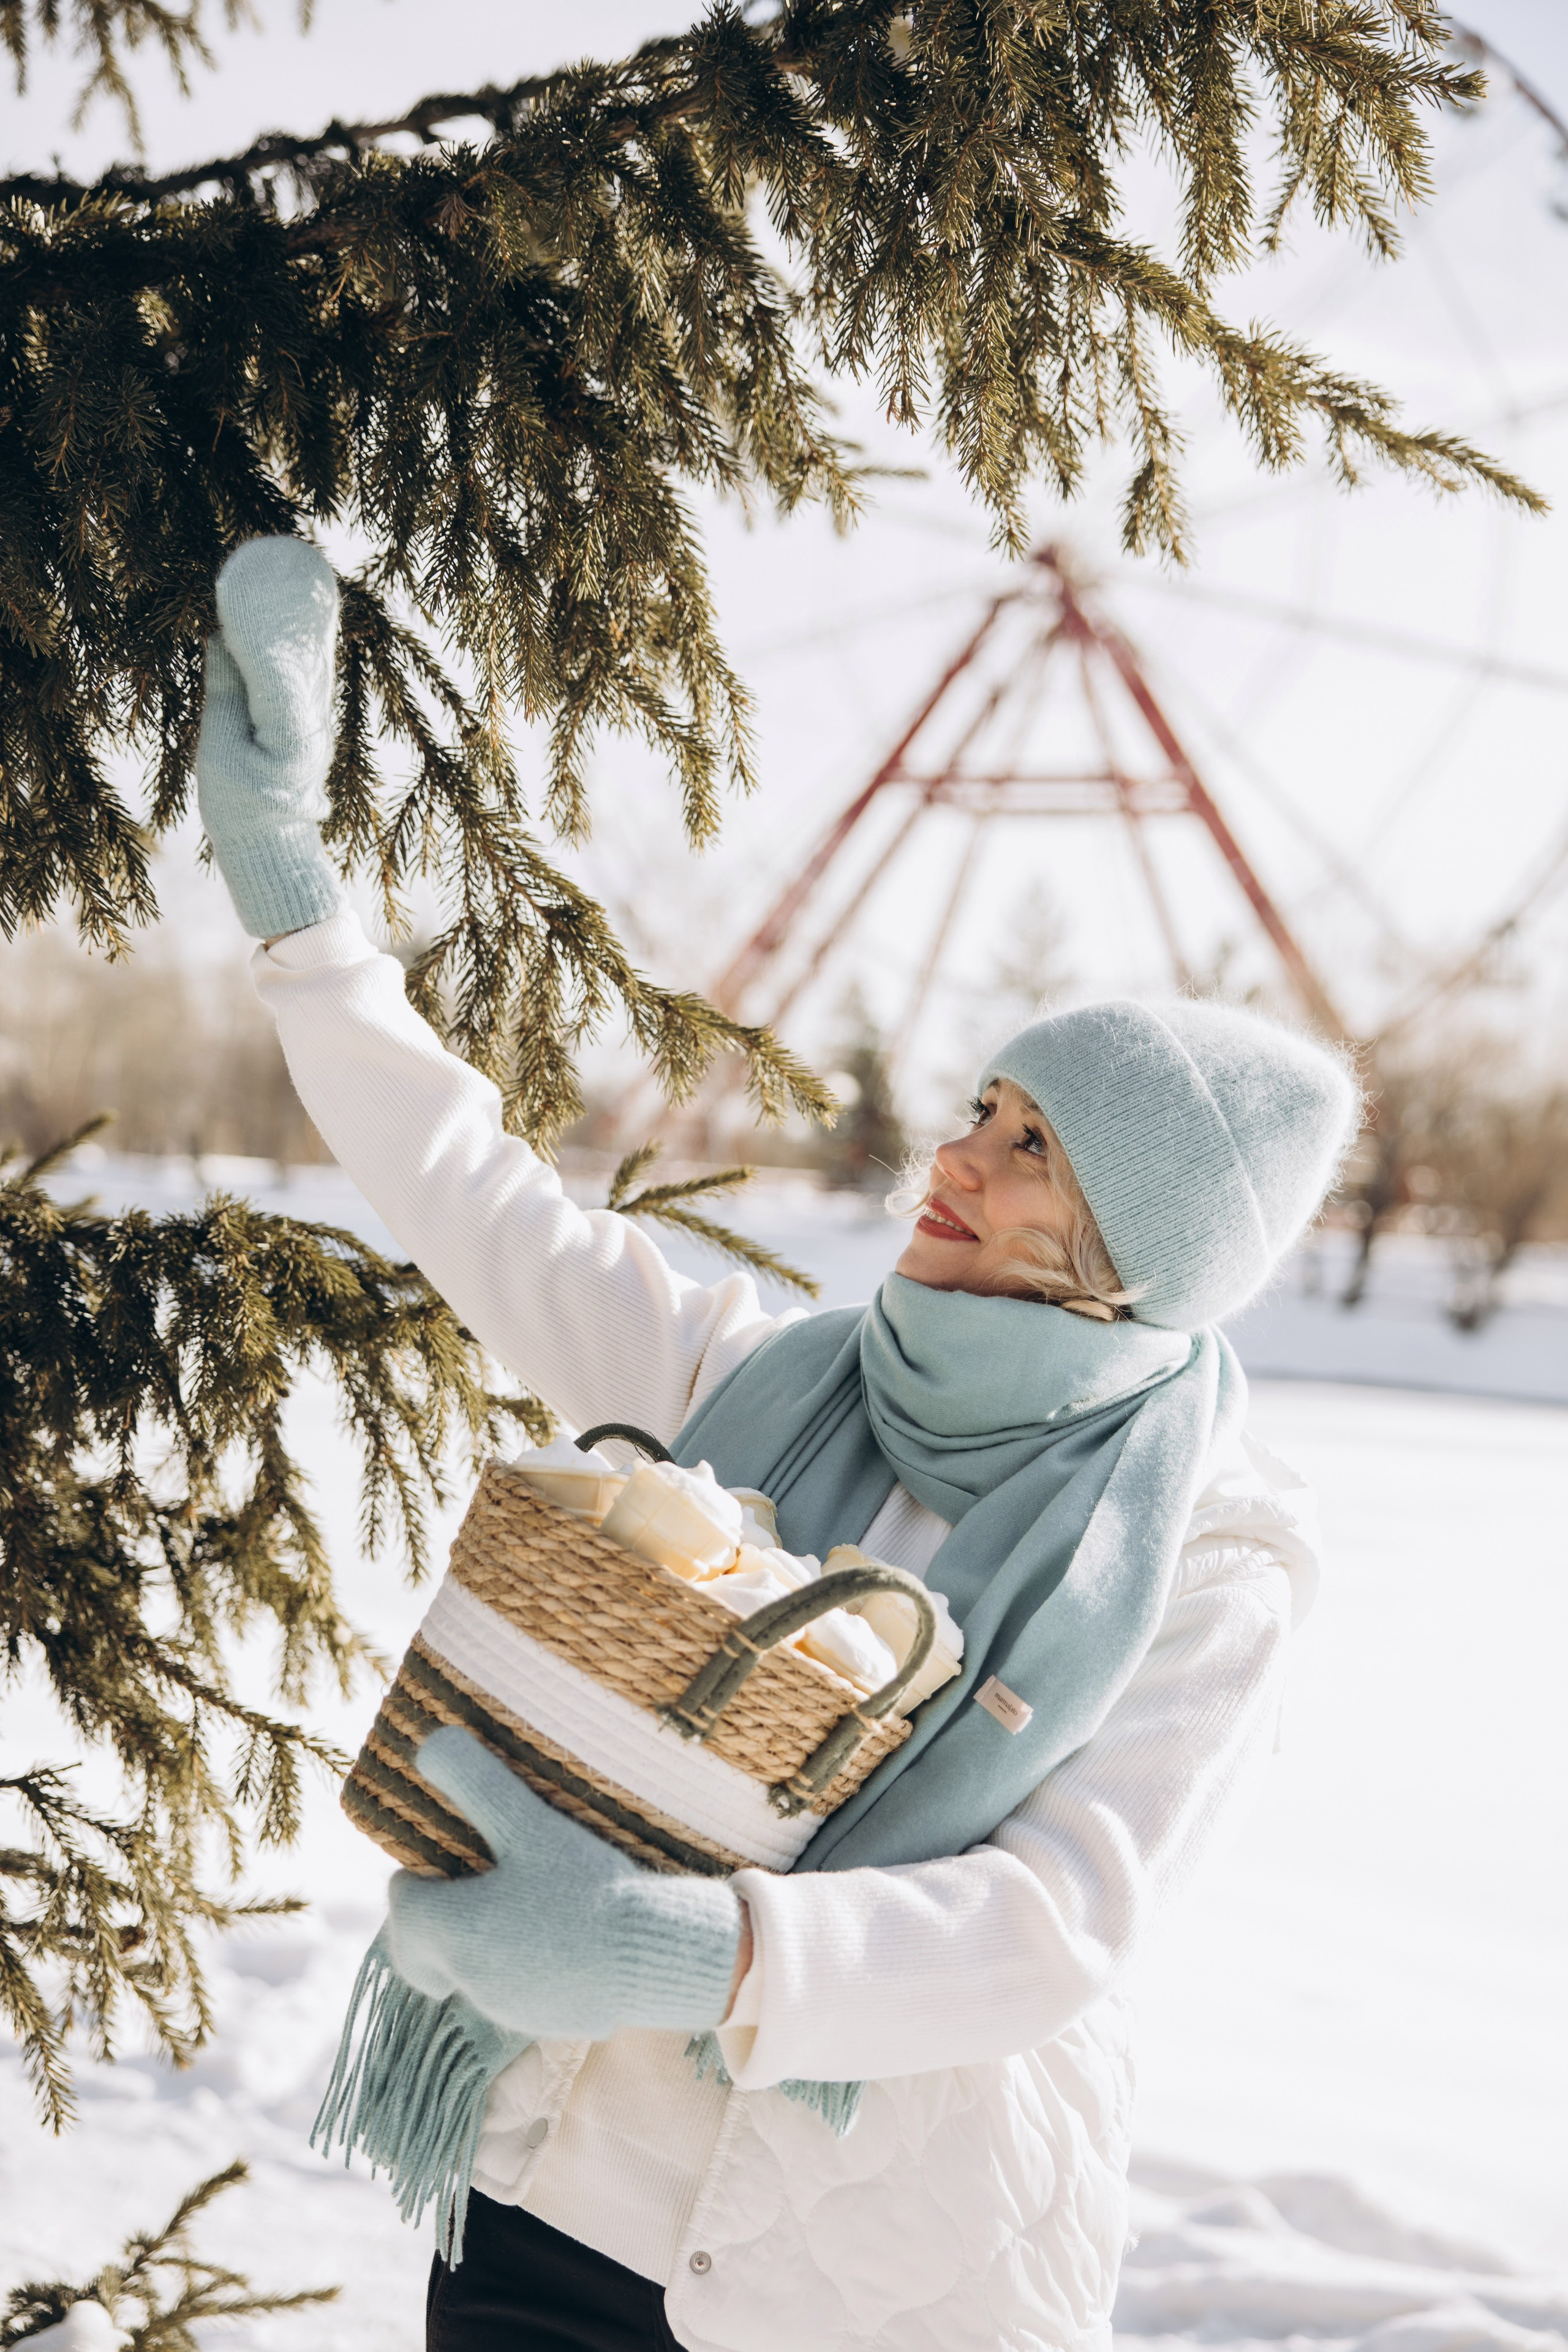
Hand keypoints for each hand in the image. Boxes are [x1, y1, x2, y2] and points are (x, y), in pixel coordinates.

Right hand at [195, 537, 343, 939]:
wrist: (271, 848)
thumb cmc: (243, 809)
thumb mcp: (220, 751)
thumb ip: (225, 693)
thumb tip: (221, 640)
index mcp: (291, 729)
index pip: (279, 663)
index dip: (263, 623)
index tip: (245, 585)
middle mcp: (312, 718)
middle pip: (304, 649)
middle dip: (292, 605)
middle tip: (278, 558)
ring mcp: (315, 719)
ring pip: (310, 658)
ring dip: (296, 618)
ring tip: (282, 575)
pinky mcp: (310, 722)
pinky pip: (305, 673)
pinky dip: (294, 642)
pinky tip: (284, 619)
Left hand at [386, 1727, 741, 2041]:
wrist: (655, 1955)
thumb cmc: (588, 1886)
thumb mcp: (531, 1822)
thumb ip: (476, 1782)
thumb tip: (429, 1744)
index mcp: (452, 1932)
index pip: (402, 1906)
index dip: (415, 1876)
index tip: (443, 1856)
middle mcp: (470, 1979)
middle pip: (422, 1952)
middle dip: (430, 1923)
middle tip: (463, 1890)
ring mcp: (509, 2007)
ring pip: (470, 1973)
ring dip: (480, 1941)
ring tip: (525, 1899)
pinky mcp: (548, 2022)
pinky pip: (517, 1991)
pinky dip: (524, 1964)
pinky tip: (565, 1932)